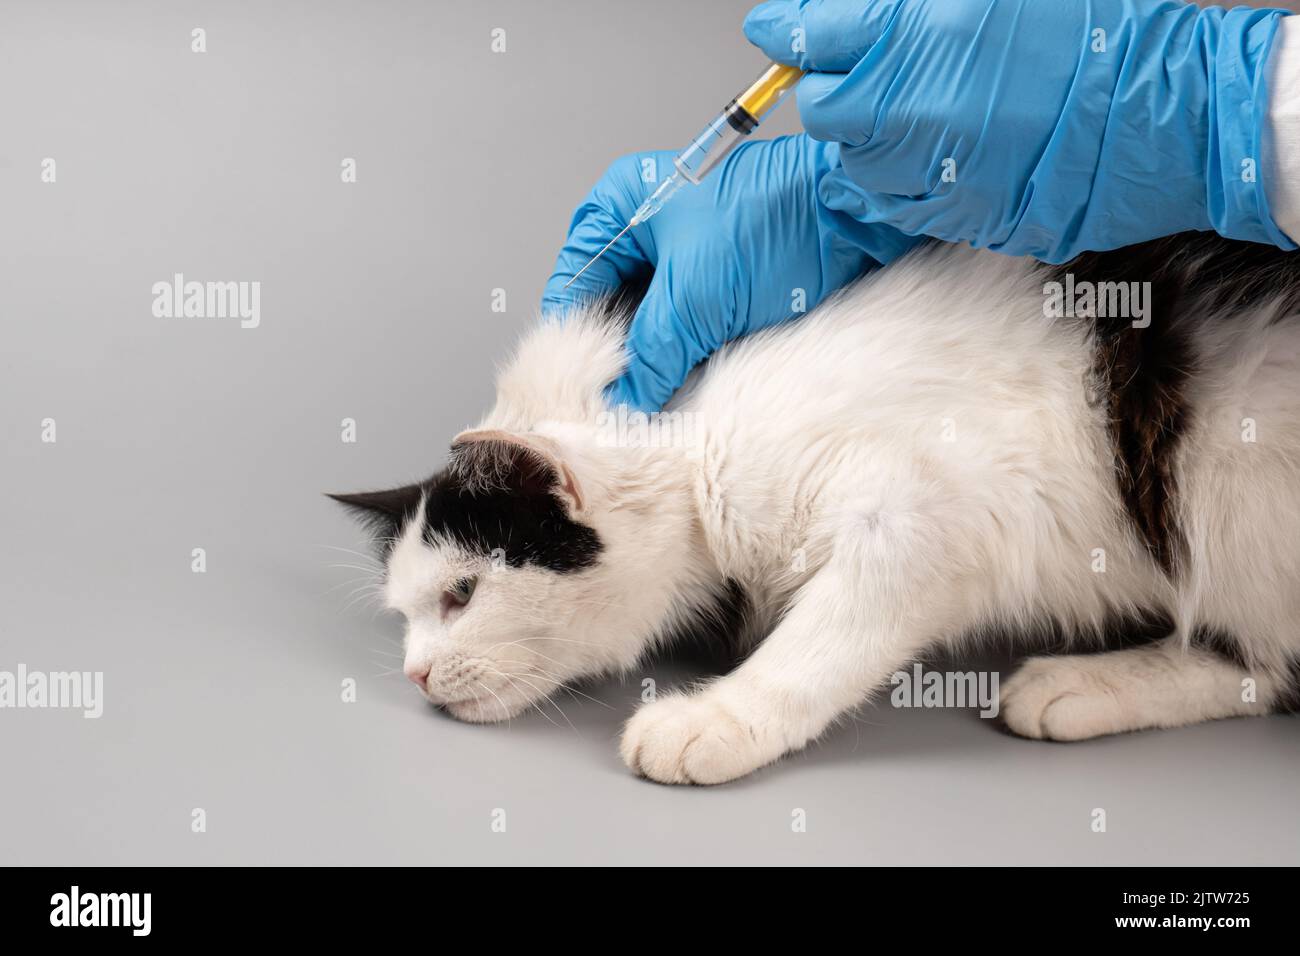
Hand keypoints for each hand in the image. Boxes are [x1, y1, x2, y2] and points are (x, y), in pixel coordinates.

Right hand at [542, 135, 923, 410]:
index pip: (573, 282)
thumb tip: (623, 403)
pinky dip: (678, 357)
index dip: (572, 341)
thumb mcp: (695, 298)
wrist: (855, 219)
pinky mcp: (713, 281)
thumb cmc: (775, 224)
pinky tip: (678, 387)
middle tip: (614, 407)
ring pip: (644, 323)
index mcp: (620, 205)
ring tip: (647, 403)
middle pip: (605, 307)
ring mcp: (680, 254)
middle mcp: (643, 227)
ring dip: (649, 362)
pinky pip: (680, 327)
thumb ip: (650, 355)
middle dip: (612, 357)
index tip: (578, 393)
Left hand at [744, 0, 1295, 261]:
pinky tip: (938, 153)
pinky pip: (885, 199)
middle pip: (822, 106)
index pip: (812, 36)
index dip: (791, 32)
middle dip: (836, 87)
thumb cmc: (1087, 40)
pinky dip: (895, 177)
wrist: (1153, 117)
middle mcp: (912, 107)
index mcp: (920, 34)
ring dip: (866, 138)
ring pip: (849, 159)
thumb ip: (896, 8)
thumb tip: (818, 18)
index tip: (778, 31)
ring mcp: (926, 170)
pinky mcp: (943, 213)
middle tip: (874, 74)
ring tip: (921, 114)